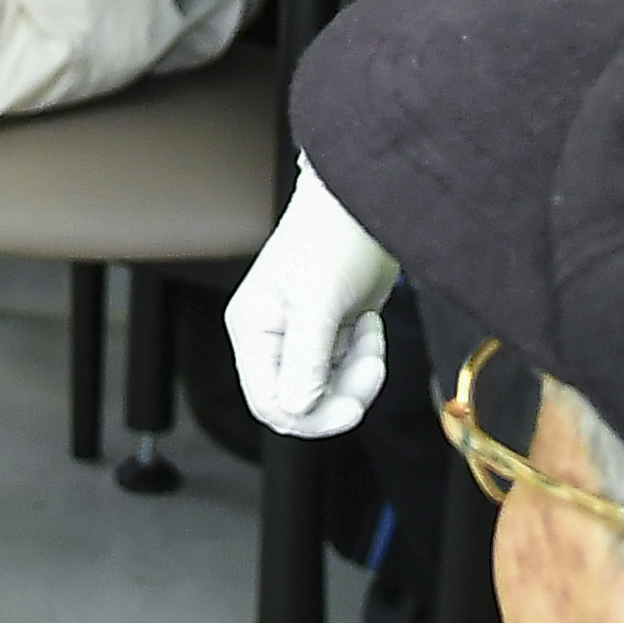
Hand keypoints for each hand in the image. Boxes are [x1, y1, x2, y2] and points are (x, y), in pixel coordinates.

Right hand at [225, 164, 394, 437]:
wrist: (366, 205)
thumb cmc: (334, 236)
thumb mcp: (318, 300)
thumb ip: (304, 359)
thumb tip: (296, 411)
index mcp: (253, 331)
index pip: (269, 404)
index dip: (309, 418)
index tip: (350, 408)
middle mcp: (272, 341)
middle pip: (301, 405)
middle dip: (342, 393)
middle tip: (370, 367)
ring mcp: (301, 341)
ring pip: (327, 393)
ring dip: (358, 374)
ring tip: (369, 332)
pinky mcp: (328, 337)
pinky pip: (345, 374)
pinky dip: (365, 360)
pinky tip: (368, 324)